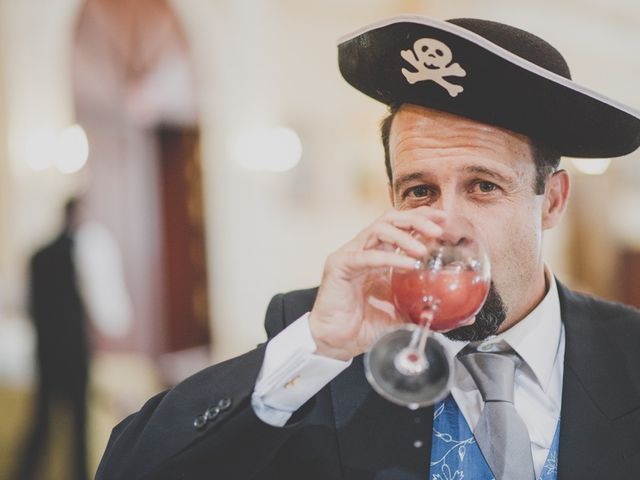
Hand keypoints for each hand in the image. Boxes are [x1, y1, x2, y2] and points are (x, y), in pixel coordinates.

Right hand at [309, 207, 444, 360]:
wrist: (337, 342)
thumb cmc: (366, 326)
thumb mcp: (405, 315)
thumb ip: (430, 310)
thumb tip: (466, 316)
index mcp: (379, 255)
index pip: (400, 225)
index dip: (421, 217)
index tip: (443, 218)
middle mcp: (364, 250)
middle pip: (390, 219)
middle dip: (416, 219)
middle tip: (438, 229)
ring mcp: (351, 255)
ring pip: (378, 229)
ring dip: (404, 235)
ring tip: (423, 249)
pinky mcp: (339, 266)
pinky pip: (366, 256)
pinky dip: (390, 258)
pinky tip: (408, 264)